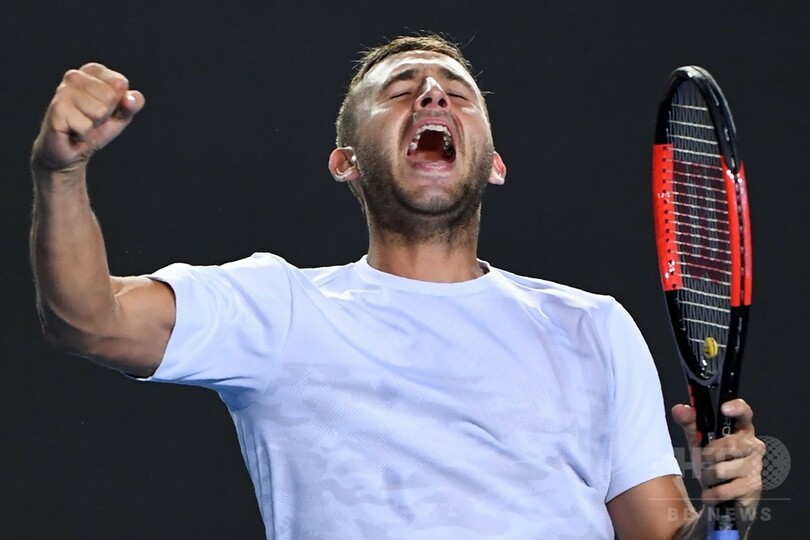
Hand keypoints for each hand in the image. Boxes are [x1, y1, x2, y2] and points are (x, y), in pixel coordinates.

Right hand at [31, 62, 144, 173]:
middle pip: (110, 96)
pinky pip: (85, 126)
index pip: (120, 83)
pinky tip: (73, 131)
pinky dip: (84, 135)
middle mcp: (75, 76)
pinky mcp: (56, 109)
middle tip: (92, 119)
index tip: (105, 108)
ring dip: (93, 125)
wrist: (71, 149)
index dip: (118, 103)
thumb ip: (133, 104)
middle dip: (105, 114)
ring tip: (82, 124)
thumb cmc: (96, 127)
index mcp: (92, 71)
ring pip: (98, 111)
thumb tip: (130, 99)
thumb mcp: (122, 114)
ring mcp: (62, 91)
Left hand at [672, 399, 764, 528]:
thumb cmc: (714, 465)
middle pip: (727, 445)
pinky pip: (723, 490)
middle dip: (708, 457)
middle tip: (707, 463)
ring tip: (711, 478)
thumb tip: (680, 409)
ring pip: (721, 469)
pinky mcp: (754, 488)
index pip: (744, 413)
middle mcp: (753, 446)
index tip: (724, 408)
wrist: (721, 496)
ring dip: (708, 477)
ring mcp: (756, 467)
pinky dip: (711, 494)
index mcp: (741, 430)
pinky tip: (714, 493)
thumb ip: (689, 425)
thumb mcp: (699, 443)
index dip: (737, 408)